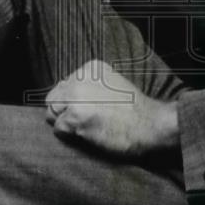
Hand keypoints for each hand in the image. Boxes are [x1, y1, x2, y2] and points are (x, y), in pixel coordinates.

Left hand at [44, 60, 179, 157]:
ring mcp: (76, 96)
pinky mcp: (75, 116)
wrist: (151, 124)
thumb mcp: (111, 84)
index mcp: (89, 68)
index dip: (71, 102)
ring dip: (65, 124)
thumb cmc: (134, 110)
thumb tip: (65, 99)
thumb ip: (89, 86)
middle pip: (53, 99)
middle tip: (82, 123)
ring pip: (52, 114)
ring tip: (87, 127)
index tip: (88, 111)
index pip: (63, 86)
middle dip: (62, 112)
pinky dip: (69, 136)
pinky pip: (58, 130)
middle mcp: (80, 78)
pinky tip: (88, 134)